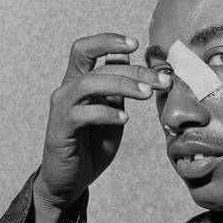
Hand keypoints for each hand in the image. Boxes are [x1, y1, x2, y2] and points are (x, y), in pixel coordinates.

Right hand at [33, 33, 170, 212]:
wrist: (70, 181)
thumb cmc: (91, 145)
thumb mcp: (110, 111)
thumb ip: (118, 89)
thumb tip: (128, 59)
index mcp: (78, 82)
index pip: (86, 49)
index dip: (108, 41)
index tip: (136, 44)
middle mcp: (67, 90)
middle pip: (98, 66)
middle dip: (134, 71)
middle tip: (161, 82)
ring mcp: (62, 109)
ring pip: (89, 83)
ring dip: (122, 85)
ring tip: (146, 95)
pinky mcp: (61, 129)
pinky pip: (82, 114)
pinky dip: (106, 113)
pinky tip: (124, 119)